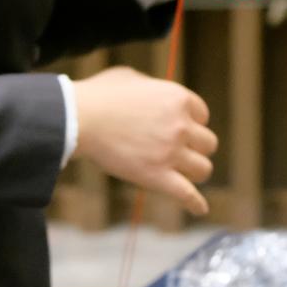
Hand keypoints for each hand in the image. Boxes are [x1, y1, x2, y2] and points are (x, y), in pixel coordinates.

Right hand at [72, 66, 217, 215]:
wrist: (78, 119)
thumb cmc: (97, 96)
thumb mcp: (129, 78)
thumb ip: (150, 86)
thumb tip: (151, 94)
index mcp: (178, 99)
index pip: (202, 116)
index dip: (191, 124)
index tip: (180, 131)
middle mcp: (181, 125)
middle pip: (208, 143)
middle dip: (195, 148)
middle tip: (180, 153)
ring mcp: (170, 152)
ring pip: (202, 169)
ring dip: (195, 172)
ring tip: (186, 176)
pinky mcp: (156, 176)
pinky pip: (186, 194)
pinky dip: (195, 203)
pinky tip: (199, 209)